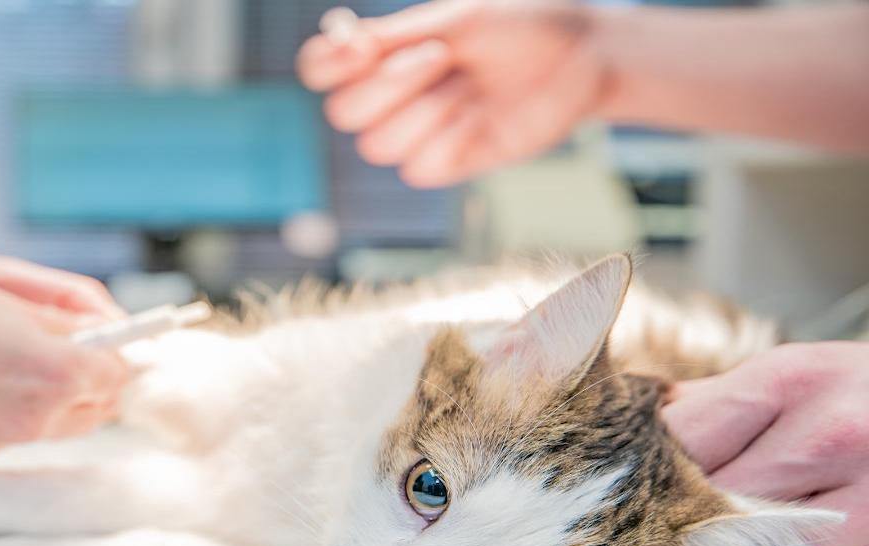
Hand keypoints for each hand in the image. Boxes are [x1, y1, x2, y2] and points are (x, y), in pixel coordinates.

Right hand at [0, 249, 127, 468]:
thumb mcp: (0, 284)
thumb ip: (69, 311)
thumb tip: (112, 329)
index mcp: (49, 370)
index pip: (120, 374)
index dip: (118, 350)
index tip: (106, 338)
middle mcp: (26, 421)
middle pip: (95, 410)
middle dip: (89, 379)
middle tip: (62, 346)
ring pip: (46, 429)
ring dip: (42, 398)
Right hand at [297, 0, 606, 186]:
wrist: (583, 57)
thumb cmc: (522, 25)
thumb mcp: (459, 19)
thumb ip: (396, 35)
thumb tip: (342, 39)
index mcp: (384, 53)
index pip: (320, 69)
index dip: (328, 64)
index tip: (361, 46)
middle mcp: (392, 96)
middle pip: (342, 114)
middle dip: (389, 84)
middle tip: (443, 55)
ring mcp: (417, 132)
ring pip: (377, 146)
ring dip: (426, 111)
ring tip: (471, 86)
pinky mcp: (446, 164)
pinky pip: (418, 168)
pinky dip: (450, 140)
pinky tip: (481, 118)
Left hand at [661, 342, 868, 545]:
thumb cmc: (850, 394)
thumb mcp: (785, 376)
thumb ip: (711, 405)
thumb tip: (632, 429)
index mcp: (787, 380)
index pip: (682, 441)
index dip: (663, 468)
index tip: (662, 481)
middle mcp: (832, 431)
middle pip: (718, 506)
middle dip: (702, 521)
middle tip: (705, 520)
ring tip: (767, 537)